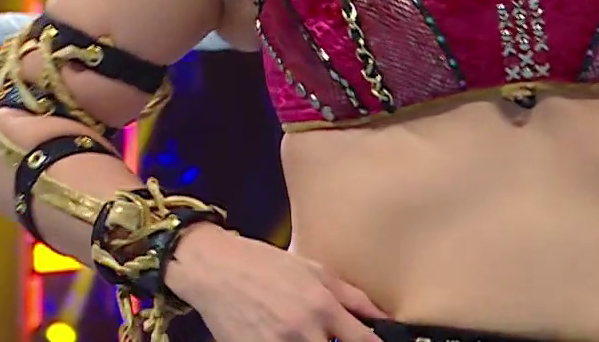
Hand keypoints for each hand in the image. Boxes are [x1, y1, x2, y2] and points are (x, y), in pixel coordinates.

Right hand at [167, 226, 388, 341]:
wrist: (215, 269)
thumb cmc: (265, 265)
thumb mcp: (316, 271)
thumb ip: (352, 297)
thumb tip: (384, 317)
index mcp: (321, 306)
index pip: (363, 341)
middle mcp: (301, 330)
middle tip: (332, 335)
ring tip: (307, 334)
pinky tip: (286, 337)